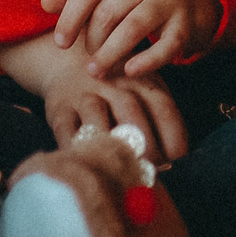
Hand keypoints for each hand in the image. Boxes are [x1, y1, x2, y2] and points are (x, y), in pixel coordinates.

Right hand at [0, 31, 191, 161]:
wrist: (68, 63)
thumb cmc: (116, 89)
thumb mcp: (142, 91)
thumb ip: (157, 121)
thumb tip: (168, 164)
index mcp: (142, 82)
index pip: (163, 107)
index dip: (171, 135)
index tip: (176, 160)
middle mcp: (115, 84)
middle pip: (132, 113)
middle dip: (144, 146)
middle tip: (149, 172)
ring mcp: (85, 95)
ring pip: (98, 122)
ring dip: (110, 150)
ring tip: (121, 173)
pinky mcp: (59, 108)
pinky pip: (67, 132)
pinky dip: (77, 151)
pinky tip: (89, 167)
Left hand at [41, 0, 221, 76]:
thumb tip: (44, 3)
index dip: (70, 17)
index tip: (60, 42)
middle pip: (109, 12)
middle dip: (92, 40)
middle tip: (85, 59)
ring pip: (133, 29)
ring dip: (110, 55)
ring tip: (96, 72)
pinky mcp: (187, 23)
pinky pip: (164, 47)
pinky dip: (145, 62)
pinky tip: (129, 72)